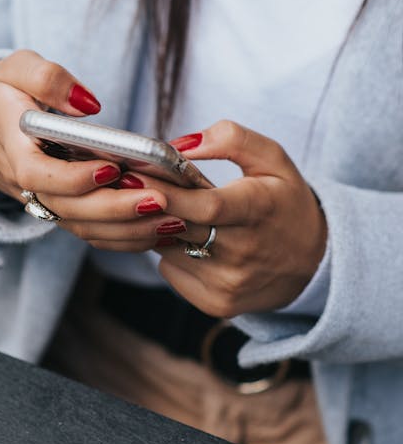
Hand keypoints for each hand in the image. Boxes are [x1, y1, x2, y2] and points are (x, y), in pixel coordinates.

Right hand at [0, 49, 189, 239]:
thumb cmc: (0, 95)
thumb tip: (89, 103)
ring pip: (85, 229)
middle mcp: (28, 187)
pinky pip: (92, 233)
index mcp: (14, 151)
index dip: (74, 178)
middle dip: (117, 210)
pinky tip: (162, 229)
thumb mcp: (14, 69)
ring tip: (173, 219)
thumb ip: (48, 78)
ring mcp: (45, 204)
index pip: (41, 175)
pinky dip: (126, 237)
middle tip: (161, 201)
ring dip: (129, 230)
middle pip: (71, 211)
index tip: (111, 167)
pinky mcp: (62, 211)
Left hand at [149, 121, 327, 315]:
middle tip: (129, 186)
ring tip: (173, 213)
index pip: (205, 206)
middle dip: (148, 206)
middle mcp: (243, 252)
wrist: (314, 263)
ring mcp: (229, 282)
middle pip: (178, 228)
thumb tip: (180, 145)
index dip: (167, 193)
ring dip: (159, 228)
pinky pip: (171, 272)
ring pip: (167, 249)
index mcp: (257, 209)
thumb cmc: (285, 202)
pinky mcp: (217, 303)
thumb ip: (230, 139)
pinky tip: (190, 242)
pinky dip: (171, 254)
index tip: (134, 176)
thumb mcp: (272, 159)